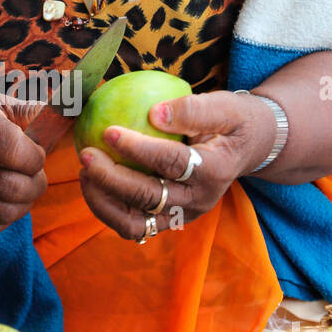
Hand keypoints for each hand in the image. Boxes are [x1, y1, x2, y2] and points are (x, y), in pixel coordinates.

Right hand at [0, 94, 47, 238]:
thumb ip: (28, 109)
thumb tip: (65, 112)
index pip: (23, 155)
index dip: (36, 158)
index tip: (32, 154)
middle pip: (18, 188)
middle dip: (36, 185)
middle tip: (33, 177)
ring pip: (8, 213)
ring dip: (22, 204)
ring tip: (18, 189)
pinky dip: (3, 219)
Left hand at [78, 89, 275, 240]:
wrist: (247, 148)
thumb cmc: (232, 121)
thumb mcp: (225, 106)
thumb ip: (193, 109)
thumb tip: (154, 113)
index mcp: (214, 171)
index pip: (171, 163)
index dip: (137, 148)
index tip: (108, 131)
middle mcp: (199, 201)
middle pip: (148, 198)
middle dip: (111, 178)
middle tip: (86, 154)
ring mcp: (183, 216)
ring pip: (136, 224)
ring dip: (104, 202)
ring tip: (85, 174)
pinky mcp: (170, 221)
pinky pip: (134, 225)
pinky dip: (109, 210)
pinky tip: (92, 184)